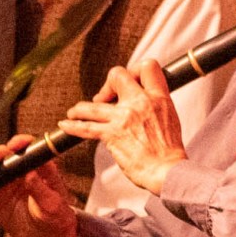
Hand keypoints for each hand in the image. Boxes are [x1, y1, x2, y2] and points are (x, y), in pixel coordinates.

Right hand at [0, 133, 74, 236]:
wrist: (46, 236)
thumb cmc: (55, 216)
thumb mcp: (52, 204)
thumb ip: (41, 189)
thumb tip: (30, 174)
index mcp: (35, 167)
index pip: (27, 149)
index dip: (19, 144)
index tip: (15, 145)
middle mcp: (16, 170)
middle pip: (1, 157)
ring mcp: (1, 182)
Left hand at [63, 62, 186, 194]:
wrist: (166, 170)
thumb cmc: (169, 150)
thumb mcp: (170, 117)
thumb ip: (155, 104)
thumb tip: (141, 100)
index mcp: (158, 97)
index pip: (147, 67)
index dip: (135, 71)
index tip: (129, 83)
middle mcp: (140, 102)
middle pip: (117, 76)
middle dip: (108, 85)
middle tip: (104, 98)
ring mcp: (124, 117)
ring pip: (93, 104)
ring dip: (80, 108)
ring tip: (74, 112)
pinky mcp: (111, 134)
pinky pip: (86, 127)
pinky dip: (73, 126)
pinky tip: (65, 124)